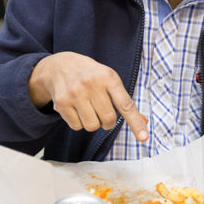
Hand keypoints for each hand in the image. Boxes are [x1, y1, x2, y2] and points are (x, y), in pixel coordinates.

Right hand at [29, 52, 148, 141]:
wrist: (60, 66)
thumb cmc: (90, 75)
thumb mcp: (109, 78)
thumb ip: (124, 100)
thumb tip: (143, 123)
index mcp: (108, 77)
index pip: (126, 104)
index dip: (136, 123)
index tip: (144, 138)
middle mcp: (91, 84)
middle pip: (108, 120)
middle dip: (108, 122)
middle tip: (102, 112)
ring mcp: (75, 93)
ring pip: (92, 126)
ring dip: (93, 123)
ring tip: (87, 108)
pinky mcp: (61, 102)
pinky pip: (76, 126)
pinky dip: (78, 122)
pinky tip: (75, 108)